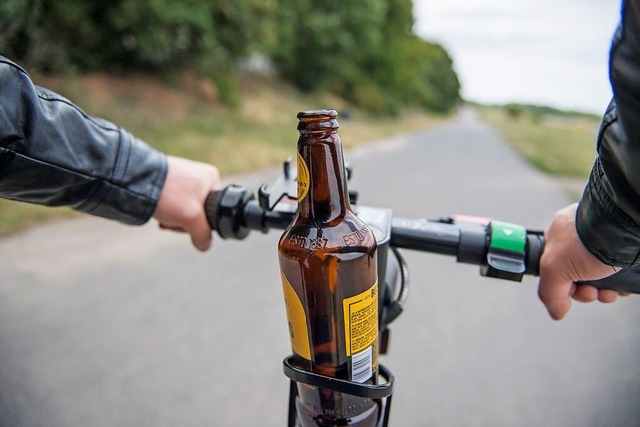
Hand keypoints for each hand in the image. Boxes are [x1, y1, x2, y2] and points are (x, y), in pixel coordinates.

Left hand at [153, 155, 220, 250]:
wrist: (136, 179)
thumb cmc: (169, 194)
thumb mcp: (193, 218)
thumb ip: (203, 235)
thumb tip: (204, 245)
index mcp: (212, 178)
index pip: (216, 210)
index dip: (202, 224)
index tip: (188, 223)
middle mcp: (199, 174)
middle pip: (198, 211)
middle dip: (183, 221)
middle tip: (173, 220)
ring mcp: (182, 177)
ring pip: (184, 209)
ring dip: (173, 218)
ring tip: (163, 215)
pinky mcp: (167, 180)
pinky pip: (172, 203)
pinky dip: (165, 210)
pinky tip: (158, 211)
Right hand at [538, 203, 627, 319]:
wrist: (623, 230)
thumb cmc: (588, 240)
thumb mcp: (553, 269)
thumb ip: (549, 293)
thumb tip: (556, 311)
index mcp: (557, 235)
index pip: (553, 268)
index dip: (561, 286)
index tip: (571, 292)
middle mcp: (579, 237)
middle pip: (577, 275)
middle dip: (586, 291)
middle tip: (592, 292)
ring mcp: (602, 242)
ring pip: (600, 276)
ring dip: (604, 292)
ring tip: (609, 292)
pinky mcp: (623, 249)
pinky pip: (618, 272)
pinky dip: (620, 283)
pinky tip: (621, 287)